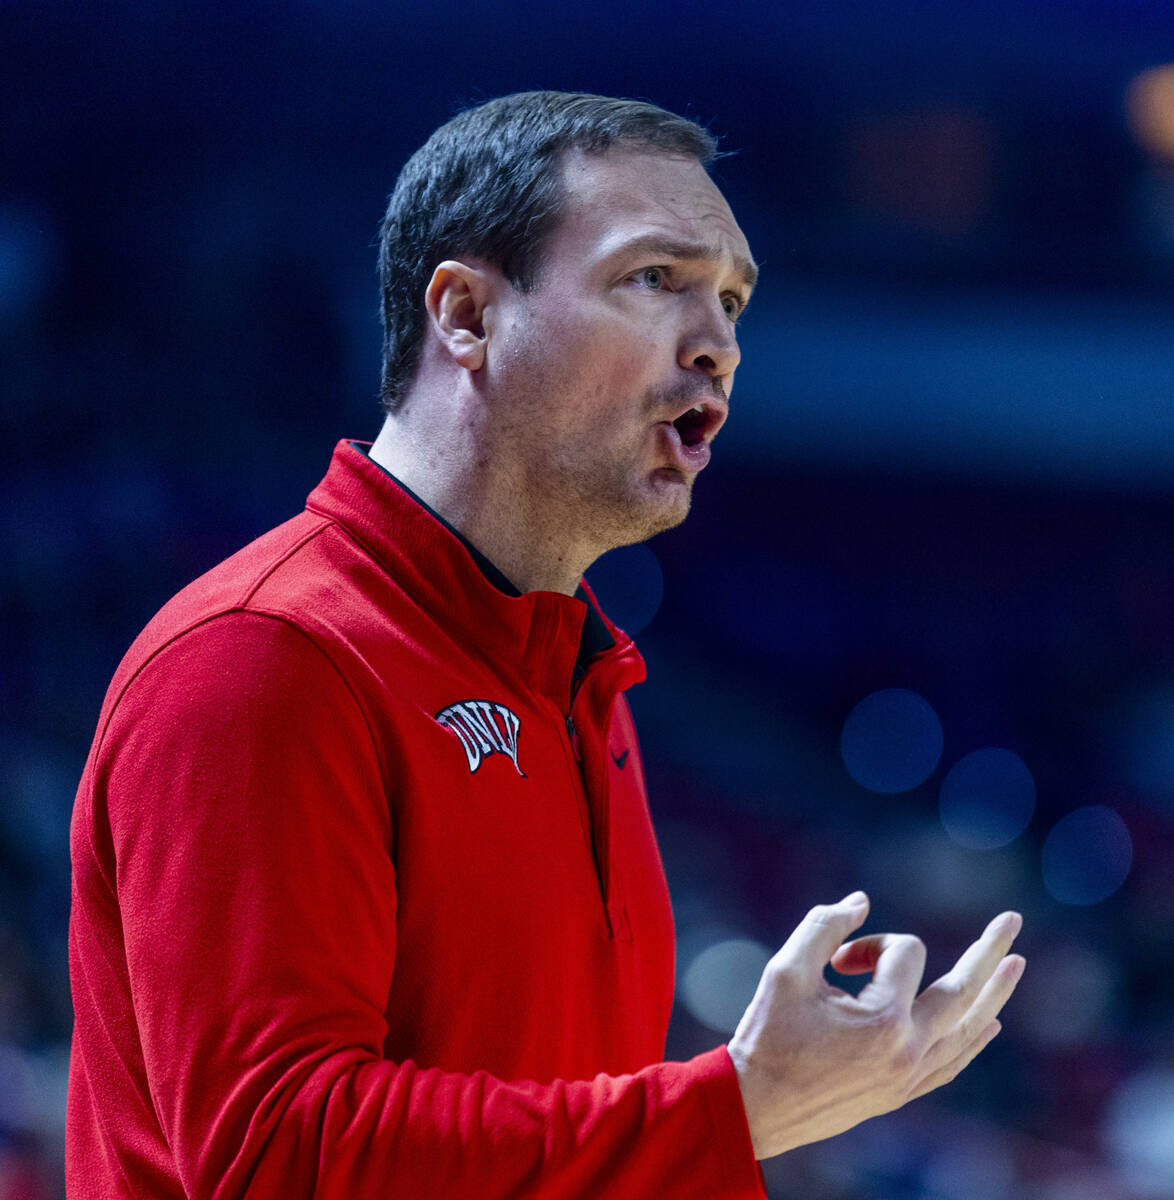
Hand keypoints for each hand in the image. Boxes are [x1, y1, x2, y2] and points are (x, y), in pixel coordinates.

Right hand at [726, 892, 1023, 1159]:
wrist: (757, 1107)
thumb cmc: (768, 1033)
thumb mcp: (786, 969)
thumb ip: (824, 925)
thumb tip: (861, 901)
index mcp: (884, 1019)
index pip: (904, 953)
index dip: (871, 942)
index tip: (837, 961)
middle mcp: (908, 1050)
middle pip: (963, 991)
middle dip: (988, 951)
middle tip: (1013, 920)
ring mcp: (909, 1077)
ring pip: (967, 1030)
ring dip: (992, 994)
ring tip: (1016, 965)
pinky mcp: (900, 1093)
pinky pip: (951, 1063)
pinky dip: (972, 1039)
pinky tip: (989, 1023)